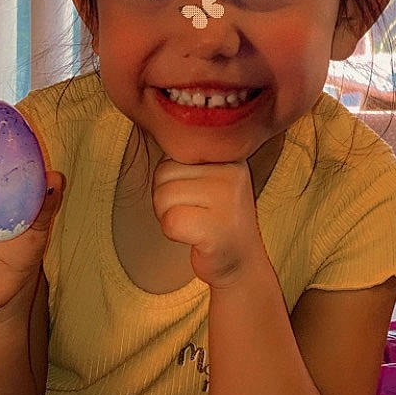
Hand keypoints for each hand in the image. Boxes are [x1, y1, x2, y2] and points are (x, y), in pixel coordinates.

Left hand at [151, 158, 266, 287]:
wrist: (241, 264)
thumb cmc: (215, 220)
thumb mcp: (207, 178)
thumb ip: (187, 158)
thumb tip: (153, 131)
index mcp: (228, 155)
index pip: (173, 153)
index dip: (171, 179)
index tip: (193, 196)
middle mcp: (232, 172)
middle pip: (163, 173)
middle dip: (166, 199)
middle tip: (193, 214)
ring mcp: (229, 199)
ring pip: (163, 196)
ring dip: (168, 216)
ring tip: (194, 224)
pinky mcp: (219, 228)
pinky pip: (171, 222)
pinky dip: (174, 234)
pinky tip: (196, 238)